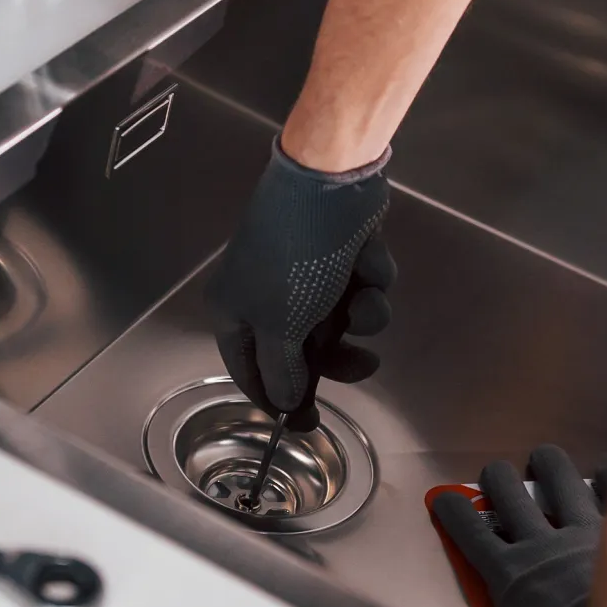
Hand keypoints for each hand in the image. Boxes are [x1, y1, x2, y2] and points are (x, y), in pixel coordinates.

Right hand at [207, 138, 395, 415]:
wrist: (330, 182)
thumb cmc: (295, 258)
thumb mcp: (281, 325)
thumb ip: (283, 372)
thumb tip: (286, 403)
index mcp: (236, 309)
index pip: (250, 371)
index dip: (279, 400)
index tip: (308, 425)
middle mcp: (266, 292)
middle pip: (304, 349)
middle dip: (339, 356)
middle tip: (363, 366)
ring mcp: (306, 271)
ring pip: (341, 318)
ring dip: (362, 313)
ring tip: (366, 299)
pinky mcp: (341, 252)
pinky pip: (361, 285)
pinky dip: (370, 278)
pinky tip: (367, 259)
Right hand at [430, 445, 606, 606]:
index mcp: (511, 577)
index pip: (472, 534)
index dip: (456, 513)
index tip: (447, 500)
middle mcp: (541, 546)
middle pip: (509, 495)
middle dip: (499, 479)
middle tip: (497, 474)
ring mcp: (581, 533)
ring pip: (558, 480)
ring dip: (549, 466)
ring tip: (545, 458)